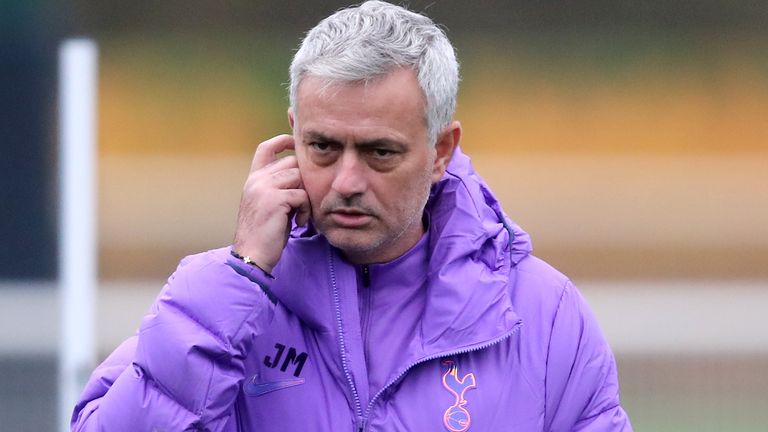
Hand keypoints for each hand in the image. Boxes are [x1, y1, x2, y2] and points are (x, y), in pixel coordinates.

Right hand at [233, 134, 309, 272]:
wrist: (252, 255)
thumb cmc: (265, 234)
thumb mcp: (269, 204)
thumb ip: (279, 187)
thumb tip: (301, 175)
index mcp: (253, 179)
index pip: (266, 148)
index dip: (283, 141)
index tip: (296, 143)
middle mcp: (256, 180)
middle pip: (292, 163)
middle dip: (304, 180)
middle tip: (302, 203)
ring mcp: (264, 188)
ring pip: (299, 177)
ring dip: (306, 197)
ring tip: (300, 215)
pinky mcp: (275, 199)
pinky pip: (302, 194)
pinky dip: (305, 209)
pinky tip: (298, 222)